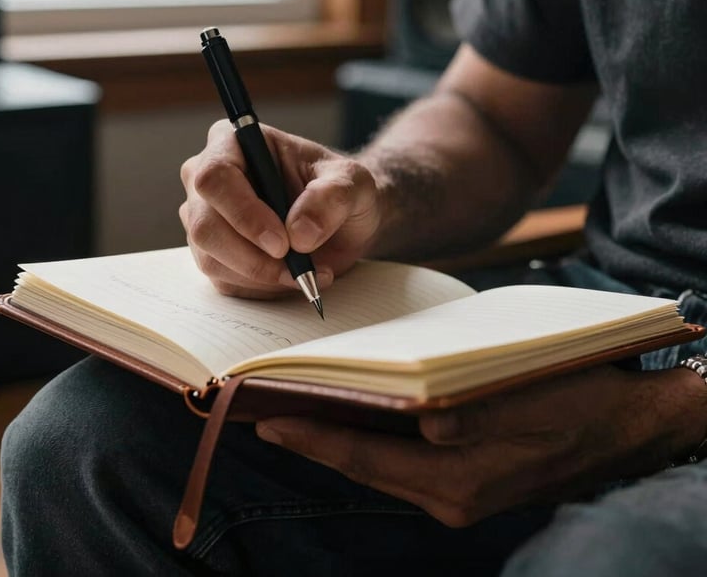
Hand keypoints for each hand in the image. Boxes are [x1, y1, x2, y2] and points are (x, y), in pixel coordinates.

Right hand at [180, 119, 381, 298]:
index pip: (215, 177)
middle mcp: (207, 179)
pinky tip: (292, 276)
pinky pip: (224, 280)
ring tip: (306, 271)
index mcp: (233, 142)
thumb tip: (299, 233)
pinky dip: (262, 288)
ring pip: (211, 259)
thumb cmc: (340, 189)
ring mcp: (204, 218)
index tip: (282, 242)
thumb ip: (332, 198)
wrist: (341, 221)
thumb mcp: (353, 183)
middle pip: (204, 225)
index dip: (244, 213)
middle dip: (252, 256)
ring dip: (262, 275)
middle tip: (296, 267)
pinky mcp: (212, 253)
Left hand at [256, 366, 706, 525]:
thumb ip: (477, 418)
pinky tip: (356, 415)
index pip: (367, 458)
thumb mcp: (535, 402)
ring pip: (380, 465)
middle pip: (364, 465)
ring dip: (339, 440)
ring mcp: (458, 494)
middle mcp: (451, 496)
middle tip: (268, 407)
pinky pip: (402, 464)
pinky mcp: (466, 482)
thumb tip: (421, 424)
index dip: (315, 438)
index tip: (268, 419)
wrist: (629, 427)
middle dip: (315, 438)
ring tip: (299, 408)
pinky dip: (372, 442)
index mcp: (461, 480)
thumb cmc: (582, 401)